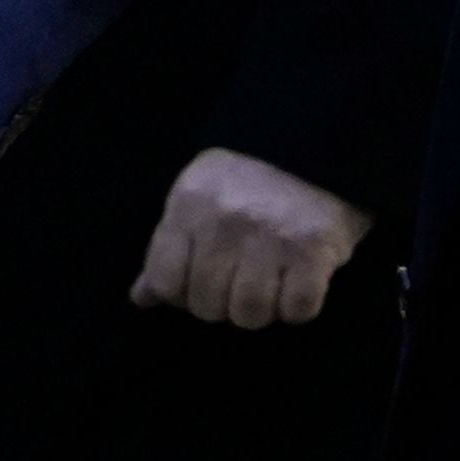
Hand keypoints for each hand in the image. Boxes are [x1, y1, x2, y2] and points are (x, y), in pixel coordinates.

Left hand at [131, 146, 375, 328]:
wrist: (318, 145)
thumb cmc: (250, 178)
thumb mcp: (198, 199)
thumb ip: (170, 248)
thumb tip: (141, 298)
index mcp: (189, 206)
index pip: (165, 282)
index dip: (181, 295)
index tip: (200, 284)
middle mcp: (224, 223)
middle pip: (207, 306)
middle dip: (223, 305)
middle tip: (241, 282)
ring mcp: (269, 237)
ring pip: (250, 315)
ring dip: (262, 310)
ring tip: (271, 284)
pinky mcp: (312, 251)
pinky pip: (296, 310)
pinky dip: (299, 307)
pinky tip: (299, 282)